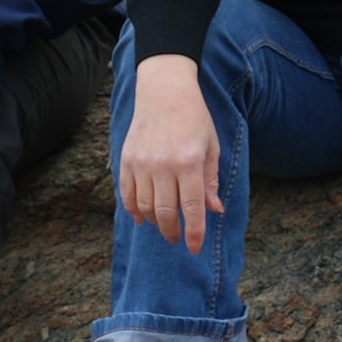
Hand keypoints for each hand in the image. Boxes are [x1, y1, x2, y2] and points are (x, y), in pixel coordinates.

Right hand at [118, 57, 225, 253]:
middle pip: (165, 212)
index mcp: (190, 162)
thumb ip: (210, 180)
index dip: (194, 232)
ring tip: (164, 227)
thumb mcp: (211, 146)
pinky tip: (143, 217)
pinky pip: (128, 194)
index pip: (192, 207)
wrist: (165, 92)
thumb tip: (215, 210)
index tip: (195, 249)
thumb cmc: (195, 119)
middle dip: (172, 232)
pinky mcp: (126, 160)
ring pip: (145, 206)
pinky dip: (135, 210)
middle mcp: (163, 165)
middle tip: (178, 239)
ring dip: (155, 222)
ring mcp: (142, 164)